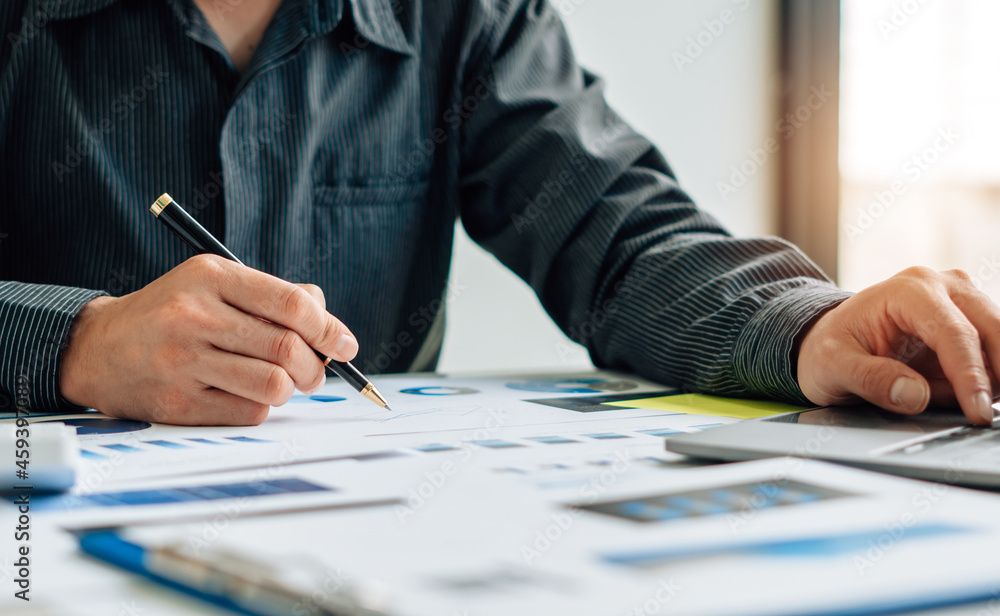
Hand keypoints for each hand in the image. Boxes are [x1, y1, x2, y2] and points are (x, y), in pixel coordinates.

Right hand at [59, 255, 358, 424]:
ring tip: (285, 384)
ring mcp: (183, 362)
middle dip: (317, 367)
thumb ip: (273, 295)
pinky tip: (247, 394)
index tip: (346, 345)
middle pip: (288, 349)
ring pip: (274, 386)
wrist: (98, 348)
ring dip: (291, 390)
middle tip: (317, 372)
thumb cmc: (173, 313)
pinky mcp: (177, 404)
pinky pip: (249, 413)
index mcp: (211, 277)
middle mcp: (195, 316)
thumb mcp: (216, 284)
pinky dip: (262, 407)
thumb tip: (326, 317)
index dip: (329, 328)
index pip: (291, 305)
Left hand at [797, 267, 998, 425]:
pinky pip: (993, 356)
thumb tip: (914, 395)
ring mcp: (961, 302)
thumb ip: (869, 379)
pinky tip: (956, 393)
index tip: (978, 411)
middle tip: (986, 415)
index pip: (954, 333)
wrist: (828, 339)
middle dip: (996, 376)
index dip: (970, 376)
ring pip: (999, 341)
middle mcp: (942, 287)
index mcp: (908, 291)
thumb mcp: (832, 366)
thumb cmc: (829, 347)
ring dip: (991, 379)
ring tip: (950, 401)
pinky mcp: (970, 324)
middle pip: (992, 330)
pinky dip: (986, 380)